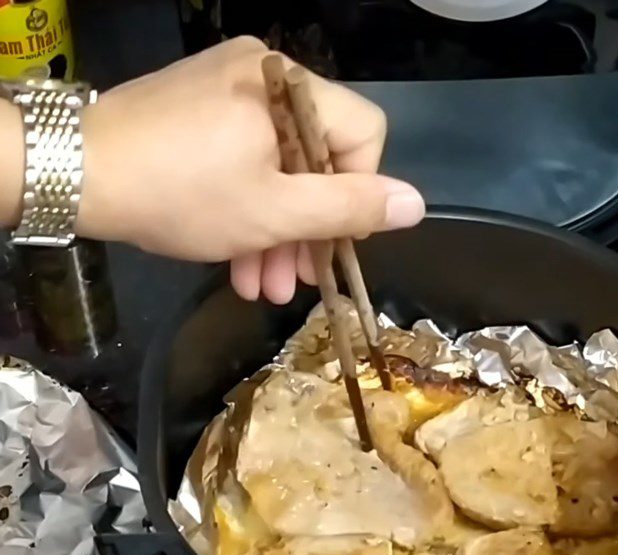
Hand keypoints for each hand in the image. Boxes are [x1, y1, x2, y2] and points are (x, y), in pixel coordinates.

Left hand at [76, 37, 424, 302]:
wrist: (74, 173)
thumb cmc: (183, 193)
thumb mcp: (276, 212)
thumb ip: (350, 209)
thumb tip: (416, 204)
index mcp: (289, 87)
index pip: (363, 134)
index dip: (359, 194)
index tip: (333, 241)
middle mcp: (264, 77)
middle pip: (318, 158)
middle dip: (308, 230)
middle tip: (296, 282)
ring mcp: (227, 93)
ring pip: (278, 168)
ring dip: (276, 234)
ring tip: (262, 288)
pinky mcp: (200, 113)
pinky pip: (244, 161)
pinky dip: (246, 210)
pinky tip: (238, 264)